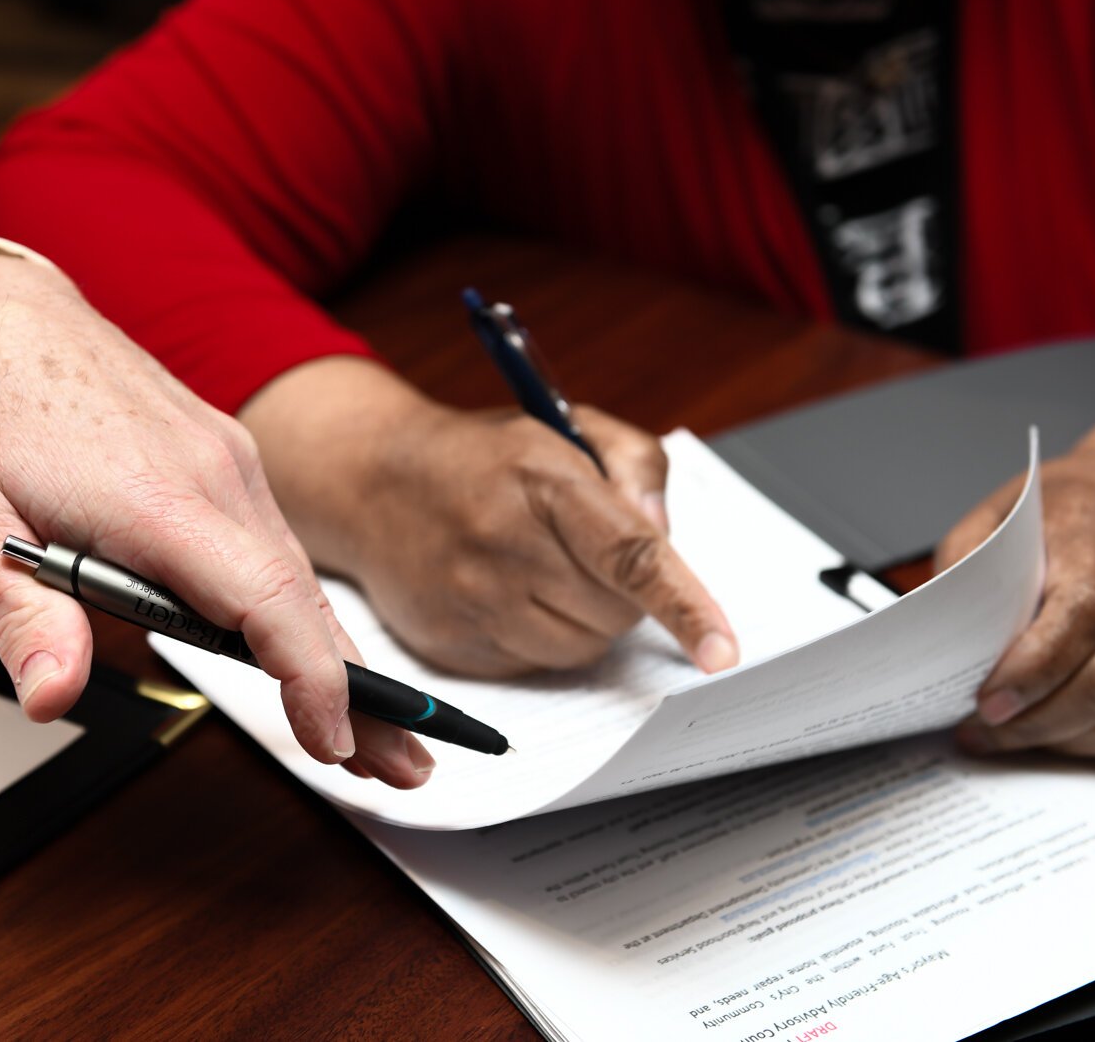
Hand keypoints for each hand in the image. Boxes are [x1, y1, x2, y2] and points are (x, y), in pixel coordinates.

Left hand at [0, 251, 432, 786]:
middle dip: (364, 690)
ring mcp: (227, 459)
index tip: (337, 741)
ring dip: (335, 654)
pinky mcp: (223, 455)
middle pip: (308, 598)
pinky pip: (276, 542)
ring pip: (298, 572)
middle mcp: (214, 472)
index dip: (313, 678)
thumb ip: (24, 617)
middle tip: (405, 764)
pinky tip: (306, 650)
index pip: (267, 600)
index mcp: (157, 495)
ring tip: (368, 727)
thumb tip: (53, 696)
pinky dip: (300, 606)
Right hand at [240, 358, 737, 676]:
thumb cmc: (485, 457)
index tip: (722, 650)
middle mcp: (503, 541)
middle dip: (623, 593)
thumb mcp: (568, 427)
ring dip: (584, 619)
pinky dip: (539, 636)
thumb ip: (636, 467)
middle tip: (585, 552)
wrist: (372, 479)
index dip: (684, 605)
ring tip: (543, 570)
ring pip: (580, 649)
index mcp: (543, 478)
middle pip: (616, 614)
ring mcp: (471, 597)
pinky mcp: (450, 642)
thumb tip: (663, 534)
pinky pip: (534, 665)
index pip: (631, 554)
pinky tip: (506, 591)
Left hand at [937, 449, 1094, 754]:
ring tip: (1011, 737)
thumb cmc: (1067, 509)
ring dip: (1069, 735)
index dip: (1035, 665)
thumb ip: (966, 563)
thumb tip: (939, 626)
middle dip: (1042, 715)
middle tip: (985, 726)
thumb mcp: (999, 514)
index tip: (987, 699)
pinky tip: (1060, 735)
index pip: (1083, 609)